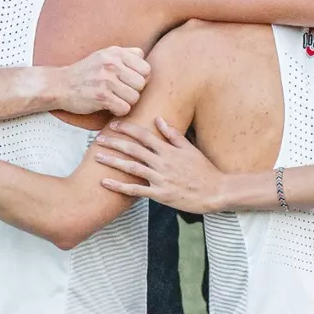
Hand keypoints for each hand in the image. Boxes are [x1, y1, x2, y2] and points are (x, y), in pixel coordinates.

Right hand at [55, 47, 149, 116]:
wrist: (60, 85)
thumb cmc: (85, 72)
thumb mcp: (104, 55)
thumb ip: (125, 53)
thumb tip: (144, 56)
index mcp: (116, 53)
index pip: (146, 68)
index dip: (141, 78)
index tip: (129, 83)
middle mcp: (112, 64)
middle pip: (142, 84)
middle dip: (134, 91)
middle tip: (120, 92)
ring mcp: (106, 80)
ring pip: (135, 97)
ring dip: (126, 102)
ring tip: (114, 98)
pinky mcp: (101, 97)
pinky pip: (124, 108)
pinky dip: (118, 110)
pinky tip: (109, 106)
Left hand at [94, 116, 223, 212]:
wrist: (216, 191)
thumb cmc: (203, 170)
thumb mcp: (190, 148)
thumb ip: (173, 134)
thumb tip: (159, 119)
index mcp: (169, 150)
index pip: (144, 135)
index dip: (127, 129)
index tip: (113, 124)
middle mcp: (163, 162)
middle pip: (133, 150)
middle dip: (114, 143)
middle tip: (98, 139)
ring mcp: (160, 179)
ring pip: (132, 168)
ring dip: (113, 162)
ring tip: (97, 157)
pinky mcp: (160, 194)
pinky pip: (136, 190)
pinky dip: (120, 186)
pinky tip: (106, 183)